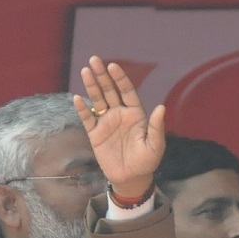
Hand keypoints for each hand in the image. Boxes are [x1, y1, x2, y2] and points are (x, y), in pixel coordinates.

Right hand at [73, 57, 165, 203]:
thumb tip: (161, 107)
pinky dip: (82, 109)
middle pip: (110, 91)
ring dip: (91, 86)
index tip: (113, 66)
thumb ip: (157, 126)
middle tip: (95, 59)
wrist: (132, 178)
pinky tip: (77, 98)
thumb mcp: (155, 145)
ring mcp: (107, 123)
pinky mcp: (95, 134)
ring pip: (97, 100)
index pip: (126, 91)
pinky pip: (87, 119)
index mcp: (136, 114)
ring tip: (85, 70)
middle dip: (103, 76)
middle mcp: (120, 114)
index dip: (120, 78)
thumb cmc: (147, 161)